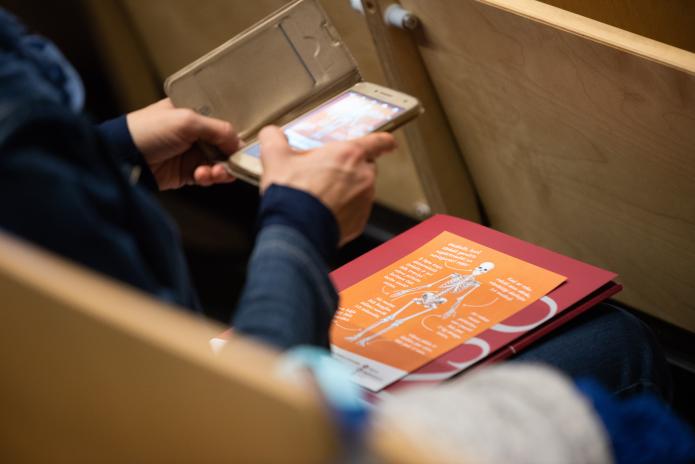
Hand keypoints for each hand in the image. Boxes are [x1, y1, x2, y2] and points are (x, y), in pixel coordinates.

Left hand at [126, 98, 239, 189]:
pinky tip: (202, 176)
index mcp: (193, 112)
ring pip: (218, 163)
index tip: (243, 145)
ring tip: (213, 172)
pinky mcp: (186, 172)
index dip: (234, 134)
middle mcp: (194, 132)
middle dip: (229, 156)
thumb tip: (240, 143)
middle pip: (224, 145)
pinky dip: (209, 178)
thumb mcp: (187, 121)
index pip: (223, 122)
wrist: (124, 156)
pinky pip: (208, 176)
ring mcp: (191, 153)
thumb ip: (217, 129)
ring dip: (220, 169)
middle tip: (230, 163)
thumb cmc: (150, 130)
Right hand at [258, 126, 395, 244]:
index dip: (384, 141)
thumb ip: (274, 139)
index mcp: (349, 154)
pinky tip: (325, 212)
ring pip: (361, 190)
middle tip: (327, 173)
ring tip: (322, 196)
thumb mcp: (275, 158)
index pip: (378, 141)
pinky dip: (344, 211)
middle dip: (350, 169)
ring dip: (347, 190)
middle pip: (365, 167)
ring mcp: (364, 200)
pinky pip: (356, 211)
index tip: (388, 143)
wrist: (296, 231)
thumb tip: (271, 134)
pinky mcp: (360, 221)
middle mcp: (363, 176)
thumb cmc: (292, 194)